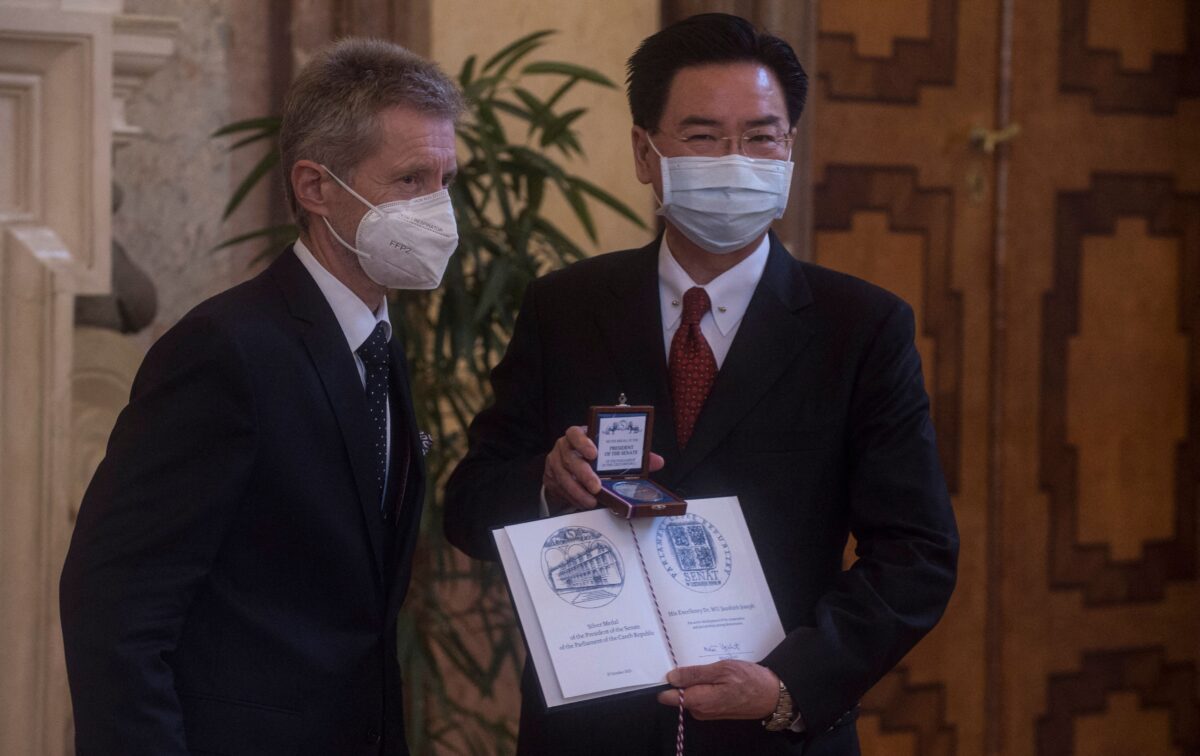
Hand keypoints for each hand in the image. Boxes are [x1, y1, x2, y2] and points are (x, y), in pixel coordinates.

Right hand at [542, 426, 663, 512]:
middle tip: (596, 487)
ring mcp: (554, 463)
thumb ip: (632, 456)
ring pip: (562, 477)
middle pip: (569, 458)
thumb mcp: (610, 453)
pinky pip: (560, 489)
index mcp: (577, 436)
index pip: (574, 433)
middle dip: (583, 474)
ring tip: (591, 501)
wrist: (568, 467)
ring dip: (577, 491)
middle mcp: (562, 447)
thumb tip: (657, 461)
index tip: (594, 453)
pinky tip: (583, 503)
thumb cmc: (594, 457)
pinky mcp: (550, 478)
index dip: (583, 442)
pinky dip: (572, 498)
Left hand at [656, 661, 779, 720]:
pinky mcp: (713, 709)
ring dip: (694, 679)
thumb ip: (695, 674)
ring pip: (689, 693)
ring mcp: (706, 711)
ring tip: (707, 664)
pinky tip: (714, 673)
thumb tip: (671, 677)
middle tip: (692, 658)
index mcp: (698, 701)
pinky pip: (699, 695)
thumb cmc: (749, 680)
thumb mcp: (722, 670)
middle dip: (681, 677)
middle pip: (677, 693)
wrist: (771, 695)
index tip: (665, 665)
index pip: (667, 697)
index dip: (664, 681)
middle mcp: (699, 710)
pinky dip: (703, 683)